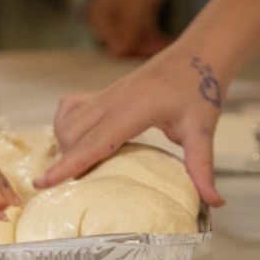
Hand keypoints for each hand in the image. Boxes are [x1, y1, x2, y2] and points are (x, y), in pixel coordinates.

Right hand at [40, 46, 228, 207]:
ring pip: (68, 123)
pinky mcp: (103, 92)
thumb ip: (203, 169)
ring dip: (65, 147)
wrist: (198, 56)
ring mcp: (105, 94)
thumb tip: (215, 203)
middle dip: (66, 162)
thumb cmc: (200, 90)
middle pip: (73, 136)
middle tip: (72, 189)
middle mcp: (113, 100)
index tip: (44, 182)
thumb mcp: (203, 132)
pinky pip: (70, 108)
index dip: (68, 165)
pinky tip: (76, 140)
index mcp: (135, 109)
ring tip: (76, 170)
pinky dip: (65, 125)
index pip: (94, 142)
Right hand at [88, 0, 175, 57]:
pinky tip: (168, 42)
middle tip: (163, 54)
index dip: (131, 52)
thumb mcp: (135, 5)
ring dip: (153, 46)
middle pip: (126, 44)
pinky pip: (146, 34)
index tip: (149, 57)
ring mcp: (123, 21)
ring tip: (169, 48)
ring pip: (138, 40)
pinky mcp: (138, 19)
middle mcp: (108, 22)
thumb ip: (128, 30)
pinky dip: (156, 39)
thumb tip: (119, 54)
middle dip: (144, 50)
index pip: (113, 45)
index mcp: (99, 17)